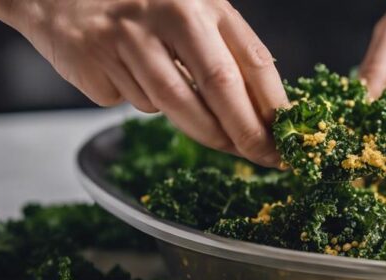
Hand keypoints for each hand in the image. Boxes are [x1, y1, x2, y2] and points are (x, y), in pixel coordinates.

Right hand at [0, 0, 286, 165]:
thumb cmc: (142, 12)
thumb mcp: (193, 19)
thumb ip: (226, 58)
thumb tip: (266, 118)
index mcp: (206, 4)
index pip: (254, 61)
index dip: (276, 108)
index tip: (288, 141)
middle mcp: (171, 11)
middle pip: (221, 85)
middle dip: (247, 132)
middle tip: (264, 159)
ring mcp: (130, 34)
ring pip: (177, 103)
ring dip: (203, 131)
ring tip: (215, 138)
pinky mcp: (97, 57)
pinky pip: (136, 101)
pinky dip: (148, 104)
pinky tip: (137, 81)